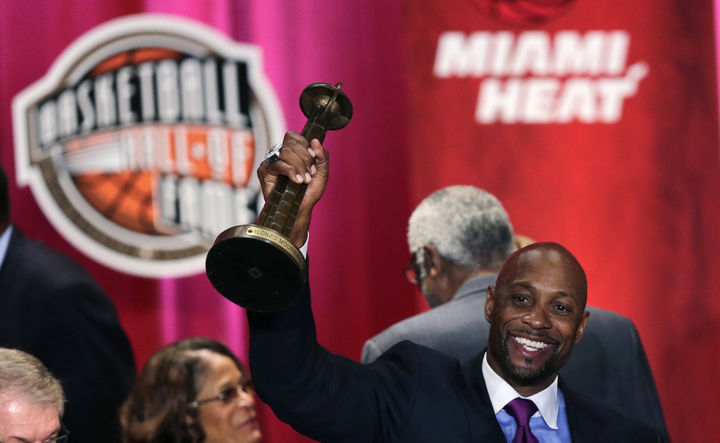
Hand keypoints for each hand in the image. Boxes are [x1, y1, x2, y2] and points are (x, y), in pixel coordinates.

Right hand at [257, 131, 328, 246]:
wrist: (300, 209)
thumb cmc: (309, 193)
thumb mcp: (322, 173)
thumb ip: (322, 156)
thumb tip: (315, 141)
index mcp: (293, 152)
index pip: (295, 137)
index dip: (305, 146)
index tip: (313, 160)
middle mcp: (280, 155)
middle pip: (290, 143)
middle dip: (304, 158)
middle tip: (310, 173)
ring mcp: (271, 162)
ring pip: (284, 152)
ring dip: (298, 166)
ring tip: (304, 180)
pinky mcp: (264, 171)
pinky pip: (277, 164)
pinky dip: (290, 171)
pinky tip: (297, 181)